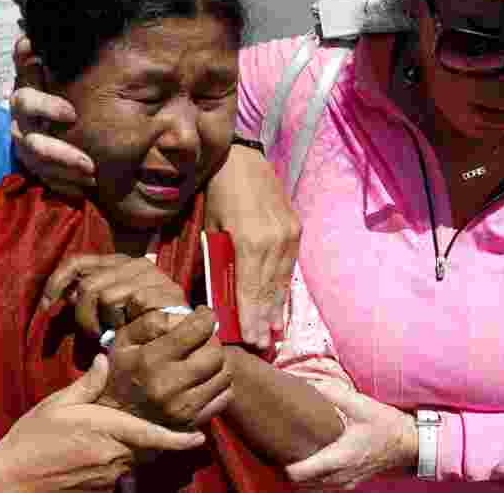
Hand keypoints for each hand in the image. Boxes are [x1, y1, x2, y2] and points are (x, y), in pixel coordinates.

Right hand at [0, 354, 206, 491]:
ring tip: (126, 437)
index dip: (179, 438)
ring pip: (137, 462)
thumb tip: (106, 360)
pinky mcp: (100, 490)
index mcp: (107, 431)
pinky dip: (122, 464)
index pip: (153, 436)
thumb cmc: (32, 438)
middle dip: (165, 440)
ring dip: (140, 450)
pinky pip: (121, 474)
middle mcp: (114, 458)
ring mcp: (108, 478)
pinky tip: (105, 454)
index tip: (200, 437)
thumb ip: (88, 384)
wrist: (13, 479)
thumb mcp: (58, 404)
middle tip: (177, 428)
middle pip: (151, 449)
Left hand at [43, 254, 189, 335]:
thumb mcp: (108, 312)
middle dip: (84, 317)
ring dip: (105, 324)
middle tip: (96, 335)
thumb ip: (89, 299)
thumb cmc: (141, 327)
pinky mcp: (165, 290)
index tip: (45, 306)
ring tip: (115, 335)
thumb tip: (64, 294)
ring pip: (105, 296)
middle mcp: (134, 263)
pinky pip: (129, 304)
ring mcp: (151, 274)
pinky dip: (126, 323)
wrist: (188, 337)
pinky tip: (132, 332)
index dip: (56, 282)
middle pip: (88, 286)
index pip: (77, 262)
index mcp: (118, 263)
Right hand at [103, 306, 232, 427]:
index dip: (205, 317)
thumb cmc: (121, 368)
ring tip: (202, 356)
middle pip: (215, 353)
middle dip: (211, 339)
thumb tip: (189, 315)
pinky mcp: (192, 422)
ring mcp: (182, 408)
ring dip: (217, 360)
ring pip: (224, 374)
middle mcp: (169, 386)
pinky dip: (219, 382)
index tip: (202, 314)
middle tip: (201, 338)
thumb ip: (155, 320)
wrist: (112, 415)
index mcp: (151, 360)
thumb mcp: (125, 337)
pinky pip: (225, 395)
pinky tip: (204, 376)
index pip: (197, 330)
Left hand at [204, 145, 300, 349]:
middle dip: (265, 322)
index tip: (251, 342)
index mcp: (250, 242)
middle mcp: (275, 241)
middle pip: (269, 291)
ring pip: (282, 281)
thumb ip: (216, 262)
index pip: (251, 291)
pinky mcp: (295, 228)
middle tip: (262, 347)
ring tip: (273, 333)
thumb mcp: (207, 228)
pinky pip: (288, 266)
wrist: (240, 156)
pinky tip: (278, 303)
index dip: (251, 319)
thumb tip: (217, 297)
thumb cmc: (214, 191)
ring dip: (277, 308)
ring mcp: (289, 234)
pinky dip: (282, 287)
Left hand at [284, 384, 417, 488]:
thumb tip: (306, 382)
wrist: (408, 443)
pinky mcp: (348, 483)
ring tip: (289, 453)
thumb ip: (331, 393)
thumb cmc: (384, 424)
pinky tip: (307, 460)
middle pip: (300, 484)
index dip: (284, 464)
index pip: (300, 474)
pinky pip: (322, 487)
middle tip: (278, 447)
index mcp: (340, 458)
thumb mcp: (360, 404)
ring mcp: (345, 483)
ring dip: (299, 475)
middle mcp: (340, 476)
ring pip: (311, 488)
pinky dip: (311, 479)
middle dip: (287, 468)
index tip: (276, 447)